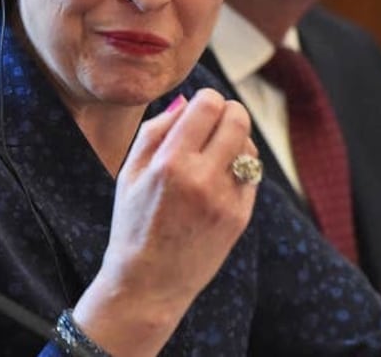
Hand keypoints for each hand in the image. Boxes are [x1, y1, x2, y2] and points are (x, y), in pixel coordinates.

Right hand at [72, 88, 258, 356]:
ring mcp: (225, 200)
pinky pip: (251, 175)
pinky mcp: (240, 217)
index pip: (208, 105)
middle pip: (237, 119)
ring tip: (216, 150)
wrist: (149, 281)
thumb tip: (186, 101)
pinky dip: (239, 167)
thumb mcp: (130, 171)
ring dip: (236, 139)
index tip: (201, 106)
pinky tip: (220, 176)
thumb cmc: (133, 222)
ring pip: (249, 146)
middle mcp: (202, 179)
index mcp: (170, 163)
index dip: (208, 98)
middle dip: (228, 112)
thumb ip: (155, 130)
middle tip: (215, 120)